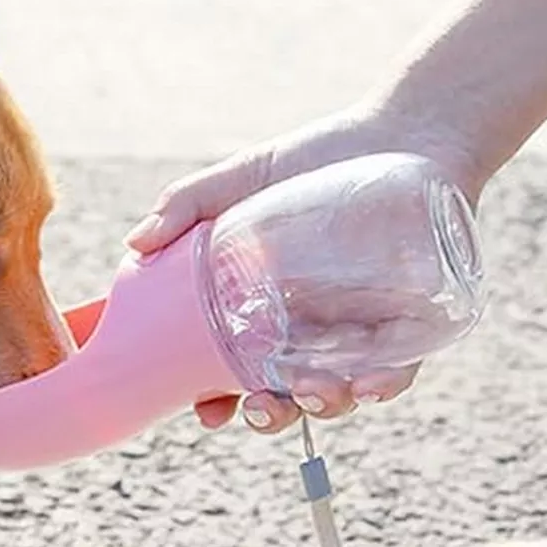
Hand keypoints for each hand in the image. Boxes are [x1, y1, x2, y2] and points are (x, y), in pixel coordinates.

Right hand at [124, 102, 487, 433]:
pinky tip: (369, 384)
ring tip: (311, 392)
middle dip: (269, 415)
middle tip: (257, 408)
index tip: (208, 411)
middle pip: (282, 393)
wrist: (405, 130)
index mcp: (261, 307)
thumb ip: (186, 206)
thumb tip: (135, 244)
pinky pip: (399, 368)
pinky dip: (383, 385)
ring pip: (337, 391)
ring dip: (321, 405)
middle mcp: (308, 328)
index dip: (216, 399)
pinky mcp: (412, 323)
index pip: (232, 367)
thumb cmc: (319, 155)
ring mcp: (359, 330)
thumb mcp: (243, 178)